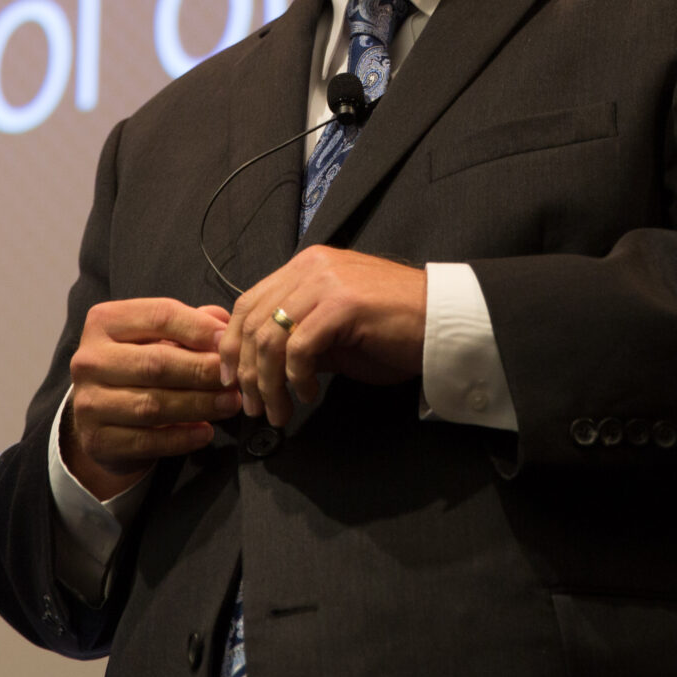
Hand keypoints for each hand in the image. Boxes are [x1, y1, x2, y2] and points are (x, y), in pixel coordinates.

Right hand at [64, 298, 239, 497]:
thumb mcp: (158, 337)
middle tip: (235, 378)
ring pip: (153, 405)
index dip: (199, 328)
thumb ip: (191, 324)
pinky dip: (182, 437)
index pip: (159, 316)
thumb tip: (225, 322)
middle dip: (203, 370)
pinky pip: (147, 440)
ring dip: (199, 405)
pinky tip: (206, 432)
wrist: (99, 418)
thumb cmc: (137, 367)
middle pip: (156, 363)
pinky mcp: (97, 440)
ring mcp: (88, 403)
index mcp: (104, 322)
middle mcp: (89, 360)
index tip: (229, 341)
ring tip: (231, 404)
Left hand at [219, 247, 426, 427]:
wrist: (444, 322)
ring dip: (268, 383)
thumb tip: (260, 366)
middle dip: (247, 371)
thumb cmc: (395, 331)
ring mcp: (327, 282)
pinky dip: (296, 377)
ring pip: (270, 337)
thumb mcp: (336, 331)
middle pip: (252, 321)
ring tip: (279, 410)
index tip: (233, 380)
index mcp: (306, 267)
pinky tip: (310, 393)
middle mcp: (311, 267)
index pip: (249, 302)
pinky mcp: (343, 304)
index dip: (232, 344)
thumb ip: (299, 337)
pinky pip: (299, 347)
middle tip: (255, 407)